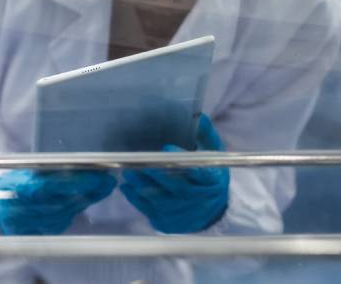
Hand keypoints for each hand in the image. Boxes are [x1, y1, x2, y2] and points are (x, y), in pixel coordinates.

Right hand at [0, 168, 115, 234]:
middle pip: (66, 201)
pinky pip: (63, 221)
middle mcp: (27, 209)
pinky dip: (75, 209)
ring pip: (67, 212)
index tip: (100, 176)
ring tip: (102, 187)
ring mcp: (33, 224)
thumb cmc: (12, 184)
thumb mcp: (26, 171)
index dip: (79, 182)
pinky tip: (85, 199)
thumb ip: (49, 171)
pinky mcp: (39, 233)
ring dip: (86, 200)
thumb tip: (81, 164)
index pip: (55, 185)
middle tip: (108, 181)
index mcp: (21, 189)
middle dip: (90, 191)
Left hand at [121, 114, 229, 233]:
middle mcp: (199, 200)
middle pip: (176, 187)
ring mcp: (183, 214)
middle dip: (155, 173)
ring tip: (128, 172)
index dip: (182, 160)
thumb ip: (204, 135)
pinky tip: (128, 187)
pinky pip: (149, 211)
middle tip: (137, 160)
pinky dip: (136, 199)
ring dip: (141, 186)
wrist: (213, 210)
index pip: (199, 172)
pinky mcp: (168, 224)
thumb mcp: (213, 154)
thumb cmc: (209, 175)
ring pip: (159, 200)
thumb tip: (197, 116)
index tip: (165, 147)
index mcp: (212, 181)